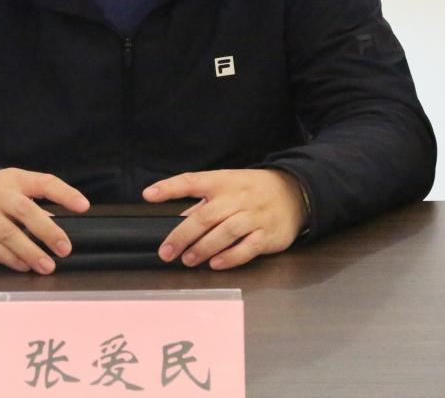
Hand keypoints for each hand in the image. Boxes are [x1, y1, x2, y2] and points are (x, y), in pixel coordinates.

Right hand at [0, 168, 89, 273]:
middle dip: (47, 231)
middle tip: (64, 248)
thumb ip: (33, 203)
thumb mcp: (11, 188)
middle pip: (25, 211)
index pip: (44, 182)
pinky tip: (24, 266)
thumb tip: (55, 225)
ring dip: (30, 251)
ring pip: (8, 234)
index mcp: (15, 180)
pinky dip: (10, 259)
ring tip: (47, 265)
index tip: (84, 206)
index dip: (65, 193)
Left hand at [142, 169, 306, 270]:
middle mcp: (238, 197)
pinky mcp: (268, 235)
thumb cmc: (253, 190)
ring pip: (225, 233)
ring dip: (203, 248)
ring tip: (187, 260)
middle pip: (206, 216)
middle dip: (182, 235)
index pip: (192, 181)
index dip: (169, 187)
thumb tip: (179, 221)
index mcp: (223, 181)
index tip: (149, 195)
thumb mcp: (229, 186)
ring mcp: (255, 216)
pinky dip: (230, 257)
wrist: (295, 193)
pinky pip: (247, 248)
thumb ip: (205, 202)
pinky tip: (215, 264)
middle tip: (166, 251)